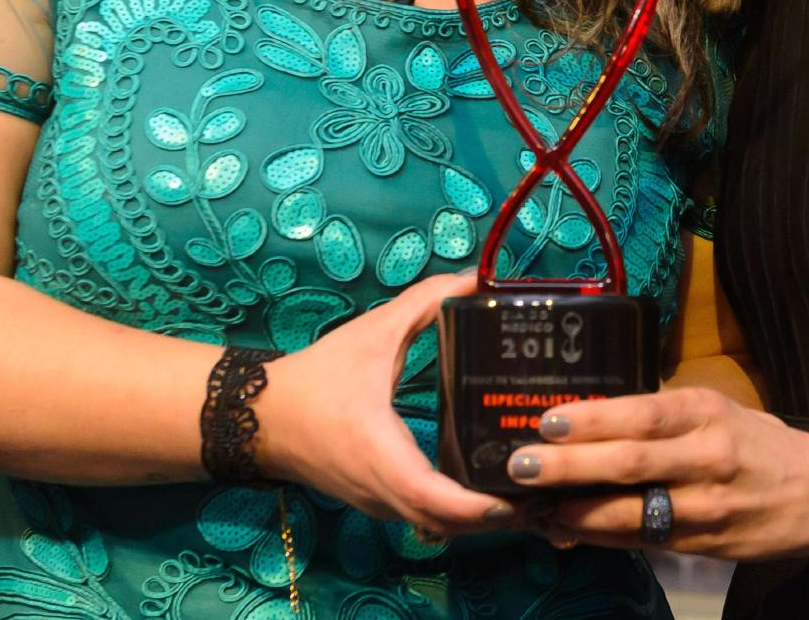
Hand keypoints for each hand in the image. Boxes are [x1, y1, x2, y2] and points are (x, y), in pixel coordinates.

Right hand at [255, 270, 517, 536]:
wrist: (261, 416)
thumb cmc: (317, 378)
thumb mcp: (373, 333)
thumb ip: (426, 303)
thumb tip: (478, 280)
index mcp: (382, 457)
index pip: (440, 502)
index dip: (484, 506)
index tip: (524, 491)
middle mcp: (384, 493)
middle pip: (453, 525)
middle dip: (501, 514)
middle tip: (547, 484)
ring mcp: (381, 505)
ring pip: (442, 527)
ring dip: (484, 518)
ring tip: (530, 486)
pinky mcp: (381, 503)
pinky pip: (429, 519)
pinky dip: (462, 513)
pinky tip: (492, 486)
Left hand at [507, 386, 808, 558]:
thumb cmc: (759, 442)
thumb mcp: (716, 408)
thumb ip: (662, 409)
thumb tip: (593, 405)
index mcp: (707, 414)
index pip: (643, 414)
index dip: (592, 420)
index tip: (547, 420)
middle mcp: (706, 459)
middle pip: (628, 465)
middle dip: (568, 467)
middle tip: (521, 465)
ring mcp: (704, 508)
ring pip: (629, 514)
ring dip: (574, 512)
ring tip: (534, 506)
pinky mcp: (700, 545)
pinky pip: (640, 541)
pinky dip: (599, 537)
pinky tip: (566, 530)